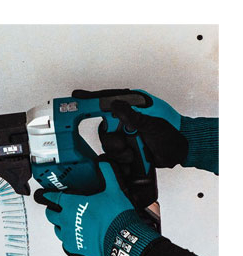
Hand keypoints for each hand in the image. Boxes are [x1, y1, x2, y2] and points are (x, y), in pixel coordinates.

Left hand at [35, 161, 159, 255]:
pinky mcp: (75, 247)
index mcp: (72, 204)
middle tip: (57, 208)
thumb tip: (104, 164)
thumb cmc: (115, 217)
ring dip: (60, 224)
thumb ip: (107, 174)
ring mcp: (69, 235)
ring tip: (67, 222)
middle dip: (53, 210)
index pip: (53, 198)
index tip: (46, 194)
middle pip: (50, 214)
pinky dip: (69, 238)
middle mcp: (66, 220)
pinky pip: (65, 242)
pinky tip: (75, 235)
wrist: (121, 240)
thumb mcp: (114, 190)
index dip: (48, 195)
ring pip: (56, 229)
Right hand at [72, 89, 187, 168]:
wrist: (180, 151)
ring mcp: (126, 134)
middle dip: (113, 138)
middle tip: (124, 141)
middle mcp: (126, 119)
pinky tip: (133, 158)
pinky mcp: (127, 148)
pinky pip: (114, 154)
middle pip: (104, 127)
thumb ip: (130, 114)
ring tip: (134, 151)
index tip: (76, 97)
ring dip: (120, 150)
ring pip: (108, 143)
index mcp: (132, 106)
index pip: (107, 100)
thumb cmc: (171, 132)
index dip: (90, 99)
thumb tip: (114, 104)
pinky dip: (122, 158)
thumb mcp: (150, 123)